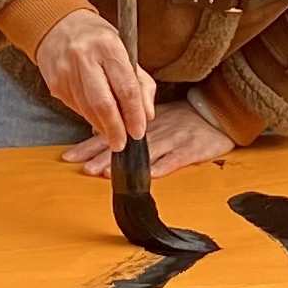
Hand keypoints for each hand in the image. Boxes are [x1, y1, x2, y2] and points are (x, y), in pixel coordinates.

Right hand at [30, 7, 157, 145]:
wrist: (56, 24)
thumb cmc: (95, 36)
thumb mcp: (123, 48)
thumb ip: (140, 81)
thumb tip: (146, 114)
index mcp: (107, 46)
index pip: (126, 88)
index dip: (134, 114)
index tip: (139, 130)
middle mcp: (84, 58)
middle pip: (103, 104)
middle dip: (115, 129)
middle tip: (122, 143)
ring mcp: (66, 71)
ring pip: (88, 110)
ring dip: (102, 126)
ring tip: (112, 132)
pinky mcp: (55, 83)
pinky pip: (76, 108)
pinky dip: (89, 116)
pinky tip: (96, 116)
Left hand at [68, 99, 231, 179]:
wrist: (217, 112)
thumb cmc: (184, 117)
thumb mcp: (153, 117)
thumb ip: (127, 125)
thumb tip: (97, 132)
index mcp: (143, 122)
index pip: (111, 133)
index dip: (90, 145)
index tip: (70, 156)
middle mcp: (155, 129)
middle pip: (124, 143)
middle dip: (101, 156)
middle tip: (83, 168)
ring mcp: (174, 138)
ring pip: (146, 151)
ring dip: (125, 163)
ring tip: (106, 174)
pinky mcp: (192, 148)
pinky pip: (176, 158)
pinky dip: (163, 166)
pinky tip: (150, 175)